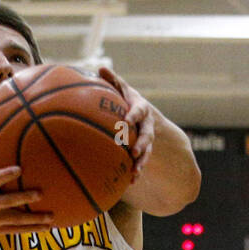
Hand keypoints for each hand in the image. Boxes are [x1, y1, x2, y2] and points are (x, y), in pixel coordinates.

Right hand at [0, 127, 53, 234]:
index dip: (5, 175)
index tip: (19, 169)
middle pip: (7, 202)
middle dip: (23, 199)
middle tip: (40, 194)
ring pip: (15, 220)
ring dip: (34, 219)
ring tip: (51, 216)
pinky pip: (17, 230)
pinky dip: (32, 229)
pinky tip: (48, 227)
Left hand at [98, 67, 154, 181]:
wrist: (140, 114)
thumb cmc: (125, 99)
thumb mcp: (121, 89)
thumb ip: (113, 81)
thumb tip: (101, 67)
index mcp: (141, 108)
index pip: (139, 111)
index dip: (134, 115)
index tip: (127, 120)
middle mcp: (147, 124)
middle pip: (147, 135)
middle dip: (142, 144)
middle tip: (135, 152)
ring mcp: (146, 139)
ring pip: (147, 151)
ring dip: (142, 162)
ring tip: (135, 172)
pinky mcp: (142, 151)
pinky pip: (141, 162)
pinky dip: (136, 171)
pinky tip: (131, 182)